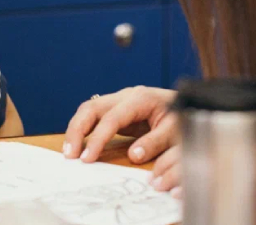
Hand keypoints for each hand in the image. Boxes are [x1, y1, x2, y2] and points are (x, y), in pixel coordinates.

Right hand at [63, 86, 177, 167]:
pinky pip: (93, 117)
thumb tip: (134, 156)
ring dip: (75, 130)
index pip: (112, 118)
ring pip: (88, 110)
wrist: (185, 104)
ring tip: (69, 153)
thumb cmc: (182, 116)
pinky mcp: (115, 110)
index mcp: (139, 98)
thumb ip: (156, 142)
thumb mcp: (176, 129)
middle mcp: (125, 96)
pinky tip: (78, 146)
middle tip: (70, 155)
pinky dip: (82, 130)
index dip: (98, 139)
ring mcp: (118, 101)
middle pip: (91, 108)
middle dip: (77, 130)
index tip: (88, 159)